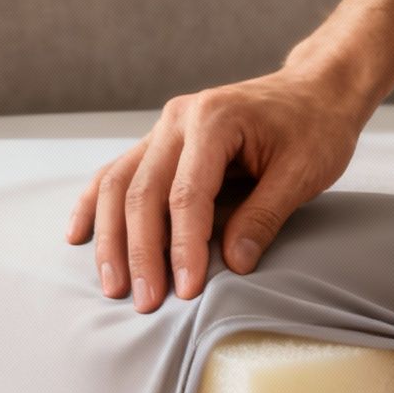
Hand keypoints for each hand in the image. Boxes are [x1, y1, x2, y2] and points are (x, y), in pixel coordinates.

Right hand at [67, 68, 369, 312]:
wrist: (313, 91)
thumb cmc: (314, 128)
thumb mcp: (303, 172)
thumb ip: (264, 216)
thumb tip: (232, 264)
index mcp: (214, 119)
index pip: (186, 194)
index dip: (182, 247)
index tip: (185, 291)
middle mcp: (178, 120)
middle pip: (142, 192)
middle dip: (140, 253)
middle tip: (145, 301)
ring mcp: (163, 128)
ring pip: (119, 184)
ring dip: (111, 238)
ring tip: (113, 286)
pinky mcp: (158, 142)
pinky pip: (116, 173)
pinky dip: (95, 205)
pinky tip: (79, 235)